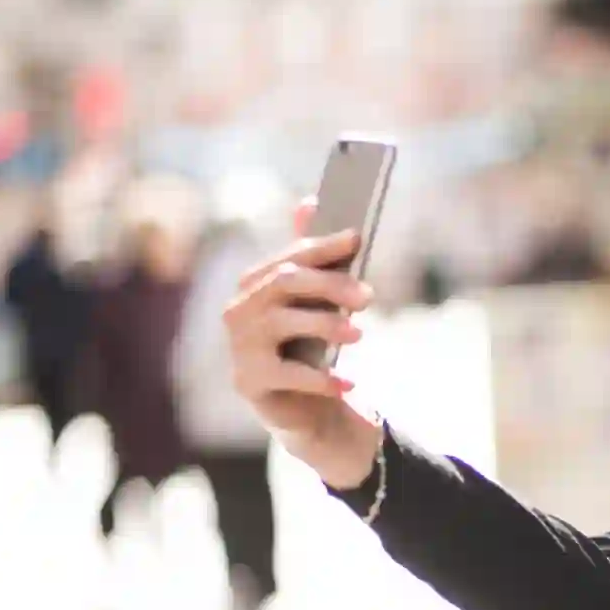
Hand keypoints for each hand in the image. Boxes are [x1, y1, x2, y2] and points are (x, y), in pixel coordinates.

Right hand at [223, 197, 381, 487]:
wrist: (302, 409)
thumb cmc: (309, 347)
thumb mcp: (314, 304)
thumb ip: (311, 259)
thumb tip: (309, 201)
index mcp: (254, 283)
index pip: (289, 257)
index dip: (322, 246)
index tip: (356, 239)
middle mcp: (240, 309)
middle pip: (286, 283)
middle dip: (330, 284)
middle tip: (369, 297)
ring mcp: (240, 346)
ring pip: (284, 322)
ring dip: (326, 326)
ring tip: (359, 335)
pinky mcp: (249, 381)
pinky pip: (288, 374)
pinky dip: (322, 379)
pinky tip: (347, 383)